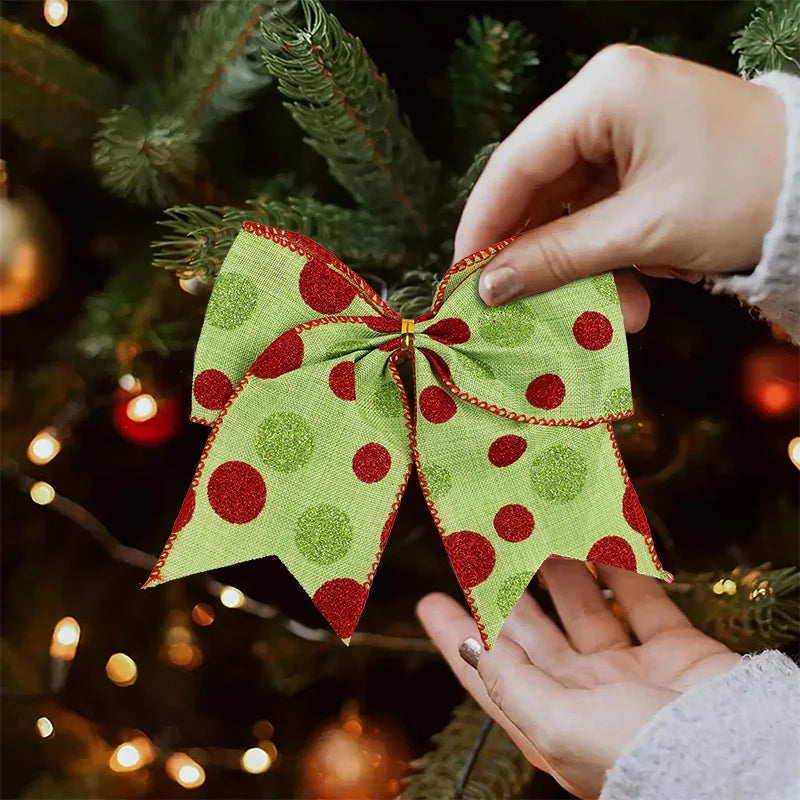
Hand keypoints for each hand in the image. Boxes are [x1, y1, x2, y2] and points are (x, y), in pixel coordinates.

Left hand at [417, 558, 740, 798]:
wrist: (736, 759)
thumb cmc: (639, 756)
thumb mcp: (558, 728)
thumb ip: (512, 684)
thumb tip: (476, 646)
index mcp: (549, 721)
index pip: (489, 673)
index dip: (458, 637)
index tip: (431, 601)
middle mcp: (584, 696)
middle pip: (533, 631)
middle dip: (508, 589)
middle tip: (487, 544)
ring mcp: (628, 672)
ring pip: (584, 609)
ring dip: (562, 569)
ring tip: (538, 529)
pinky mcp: (671, 651)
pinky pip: (641, 600)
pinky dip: (623, 569)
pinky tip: (603, 539)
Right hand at [455, 45, 785, 331]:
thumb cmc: (741, 195)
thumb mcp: (640, 232)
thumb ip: (556, 258)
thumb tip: (488, 288)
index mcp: (604, 93)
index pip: (516, 163)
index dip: (483, 225)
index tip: (463, 278)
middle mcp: (606, 102)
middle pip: (539, 189)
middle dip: (535, 256)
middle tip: (516, 306)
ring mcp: (625, 131)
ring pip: (569, 210)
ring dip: (580, 269)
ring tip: (606, 315)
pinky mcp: (643, 161)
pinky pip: (600, 214)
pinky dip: (607, 259)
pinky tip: (631, 296)